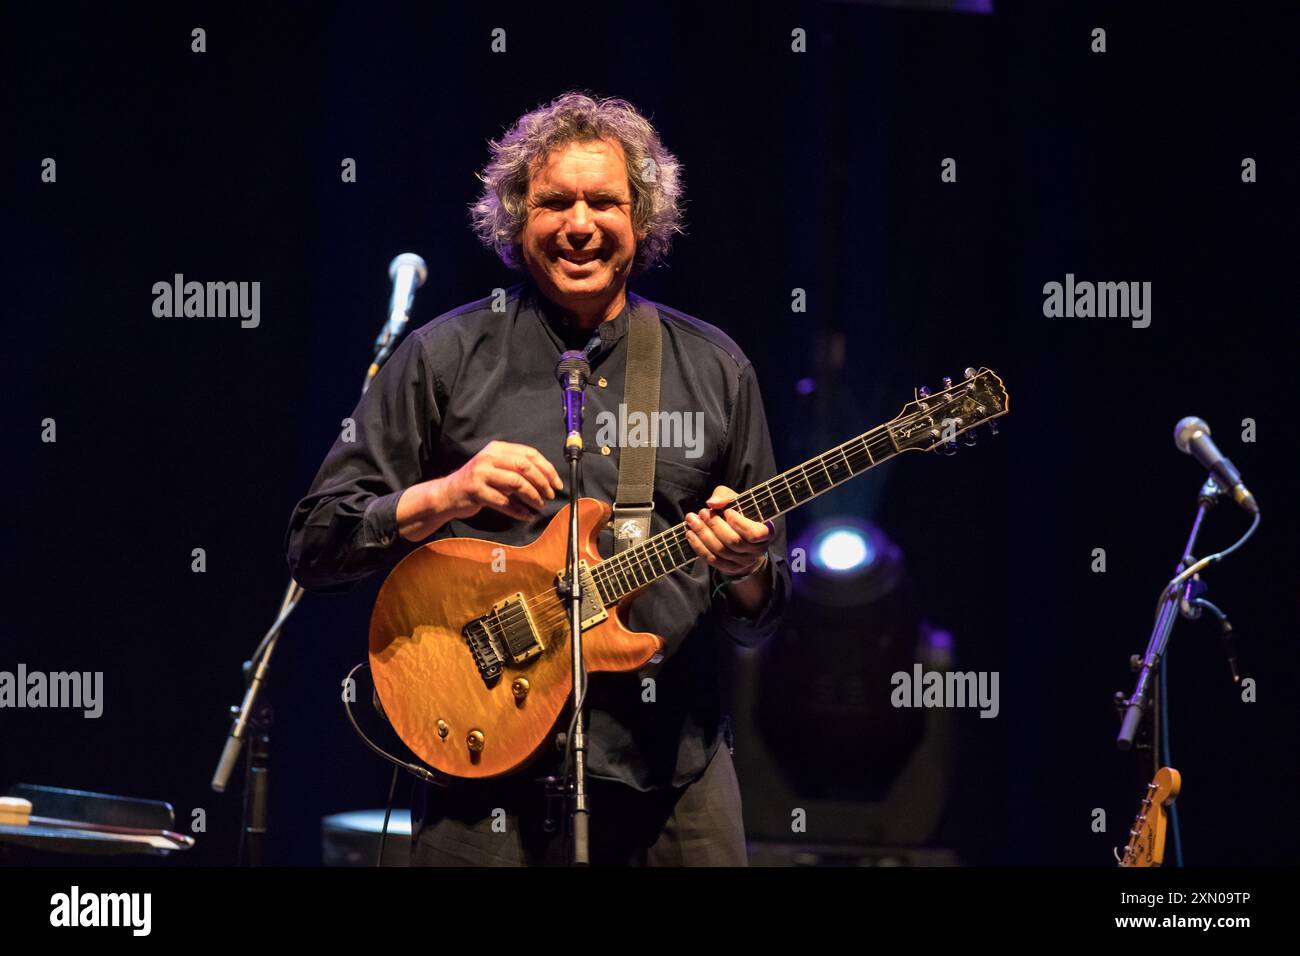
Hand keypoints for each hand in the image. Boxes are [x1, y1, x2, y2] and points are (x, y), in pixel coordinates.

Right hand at [435, 440, 563, 522]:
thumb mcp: (496, 468)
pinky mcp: (476, 490)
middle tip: (549, 495)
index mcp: (497, 448)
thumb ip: (517, 469)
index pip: (529, 454)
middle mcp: (489, 457)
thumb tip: (548, 480)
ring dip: (532, 496)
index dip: (547, 468)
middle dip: (542, 482)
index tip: (557, 483)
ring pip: (516, 483)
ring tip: (539, 506)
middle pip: (524, 466)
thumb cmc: (478, 482)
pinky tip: (526, 516)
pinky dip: (518, 510)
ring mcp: (481, 473)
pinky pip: (504, 502)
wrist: (448, 494)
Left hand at [683, 485, 772, 576]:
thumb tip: (712, 503)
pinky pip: (712, 560)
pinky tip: (690, 534)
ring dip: (703, 534)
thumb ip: (726, 496)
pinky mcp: (729, 568)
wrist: (742, 538)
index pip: (754, 533)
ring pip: (721, 551)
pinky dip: (699, 547)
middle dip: (715, 526)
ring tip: (692, 521)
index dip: (739, 523)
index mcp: (765, 534)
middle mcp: (756, 551)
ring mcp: (743, 562)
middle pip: (733, 541)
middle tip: (702, 512)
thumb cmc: (740, 515)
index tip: (727, 511)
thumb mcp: (737, 501)